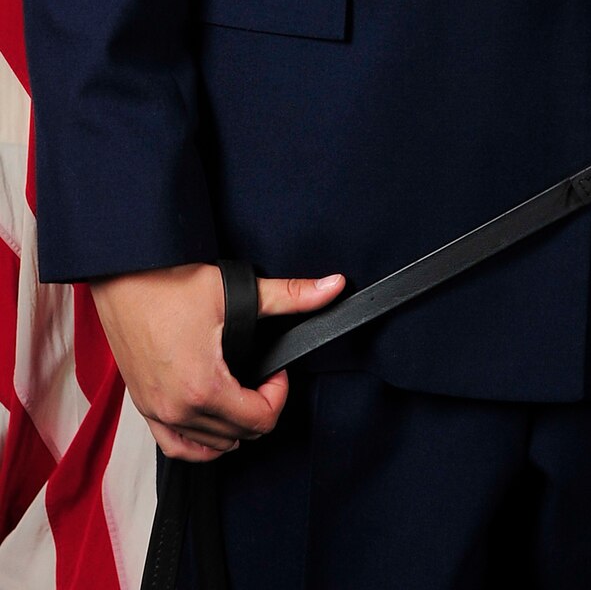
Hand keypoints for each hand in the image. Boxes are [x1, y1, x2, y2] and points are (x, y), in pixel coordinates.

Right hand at [89, 262, 344, 461]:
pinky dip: (199, 444)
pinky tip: (214, 426)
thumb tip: (334, 286)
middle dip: (259, 407)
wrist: (123, 276)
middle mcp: (177, 408)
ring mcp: (157, 411)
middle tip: (263, 376)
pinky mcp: (143, 407)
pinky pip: (176, 446)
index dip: (279, 394)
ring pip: (209, 445)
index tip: (277, 370)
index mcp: (203, 387)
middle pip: (238, 435)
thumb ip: (290, 295)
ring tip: (244, 394)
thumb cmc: (169, 282)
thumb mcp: (236, 289)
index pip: (259, 420)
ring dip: (234, 426)